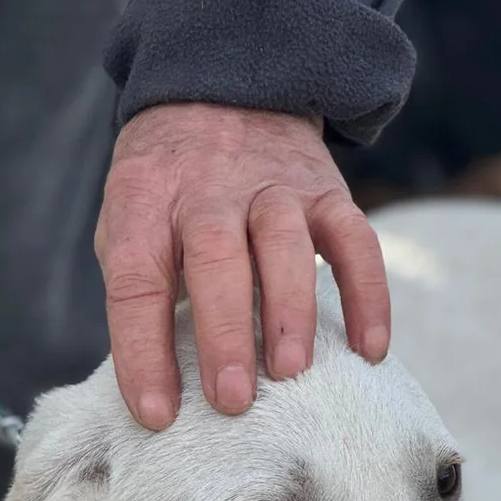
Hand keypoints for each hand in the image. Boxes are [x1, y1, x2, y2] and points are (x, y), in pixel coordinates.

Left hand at [95, 103, 390, 425]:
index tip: (157, 413)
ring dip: (289, 311)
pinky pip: (356, 242)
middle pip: (216, 260)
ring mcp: (272, 187)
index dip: (143, 350)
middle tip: (233, 400)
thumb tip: (156, 388)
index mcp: (145, 200)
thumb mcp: (130, 220)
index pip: (137, 280)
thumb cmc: (169, 189)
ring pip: (285, 246)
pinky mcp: (326, 191)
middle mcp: (208, 189)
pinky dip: (367, 296)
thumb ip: (141, 288)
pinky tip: (370, 349)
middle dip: (224, 334)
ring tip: (291, 370)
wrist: (224, 86)